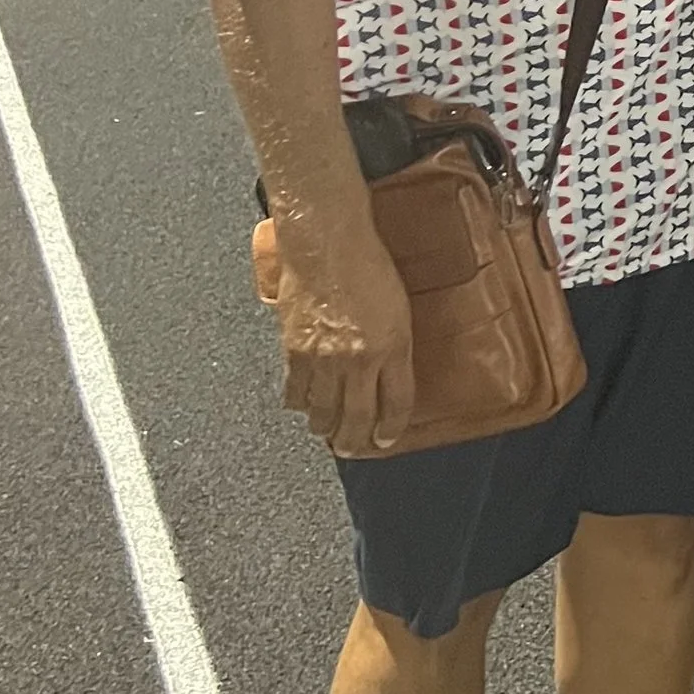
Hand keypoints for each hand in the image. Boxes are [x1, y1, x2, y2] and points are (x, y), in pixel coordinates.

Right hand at [271, 209, 414, 453]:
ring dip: (326, 427)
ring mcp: (324, 359)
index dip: (392, 428)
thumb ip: (395, 345)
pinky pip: (295, 393)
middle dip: (356, 441)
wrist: (328, 244)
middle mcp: (360, 359)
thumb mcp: (399, 307)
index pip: (397, 403)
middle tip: (354, 448)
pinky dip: (299, 404)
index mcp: (393, 346)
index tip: (387, 439)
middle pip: (357, 418)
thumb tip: (388, 375)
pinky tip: (303, 406)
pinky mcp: (294, 352)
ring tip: (329, 431)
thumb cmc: (368, 264)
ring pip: (323, 412)